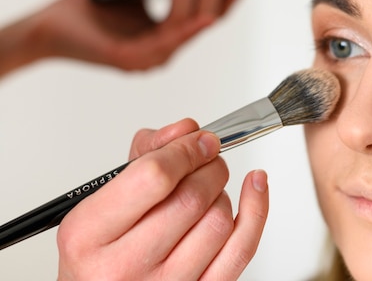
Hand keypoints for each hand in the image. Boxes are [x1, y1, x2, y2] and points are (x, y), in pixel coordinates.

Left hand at [34, 0, 258, 69]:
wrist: (48, 26)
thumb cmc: (92, 9)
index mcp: (169, 34)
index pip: (209, 11)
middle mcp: (166, 48)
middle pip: (207, 16)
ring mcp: (150, 57)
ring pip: (189, 23)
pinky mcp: (131, 59)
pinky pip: (167, 43)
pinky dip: (189, 31)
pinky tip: (203, 17)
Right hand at [57, 119, 268, 279]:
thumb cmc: (100, 251)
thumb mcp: (103, 199)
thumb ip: (145, 156)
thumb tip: (188, 131)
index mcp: (89, 235)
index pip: (154, 177)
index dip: (185, 150)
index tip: (198, 140)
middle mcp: (124, 267)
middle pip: (192, 198)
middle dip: (208, 166)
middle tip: (206, 159)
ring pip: (218, 221)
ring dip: (221, 192)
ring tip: (206, 190)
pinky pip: (242, 249)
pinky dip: (256, 209)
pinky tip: (255, 186)